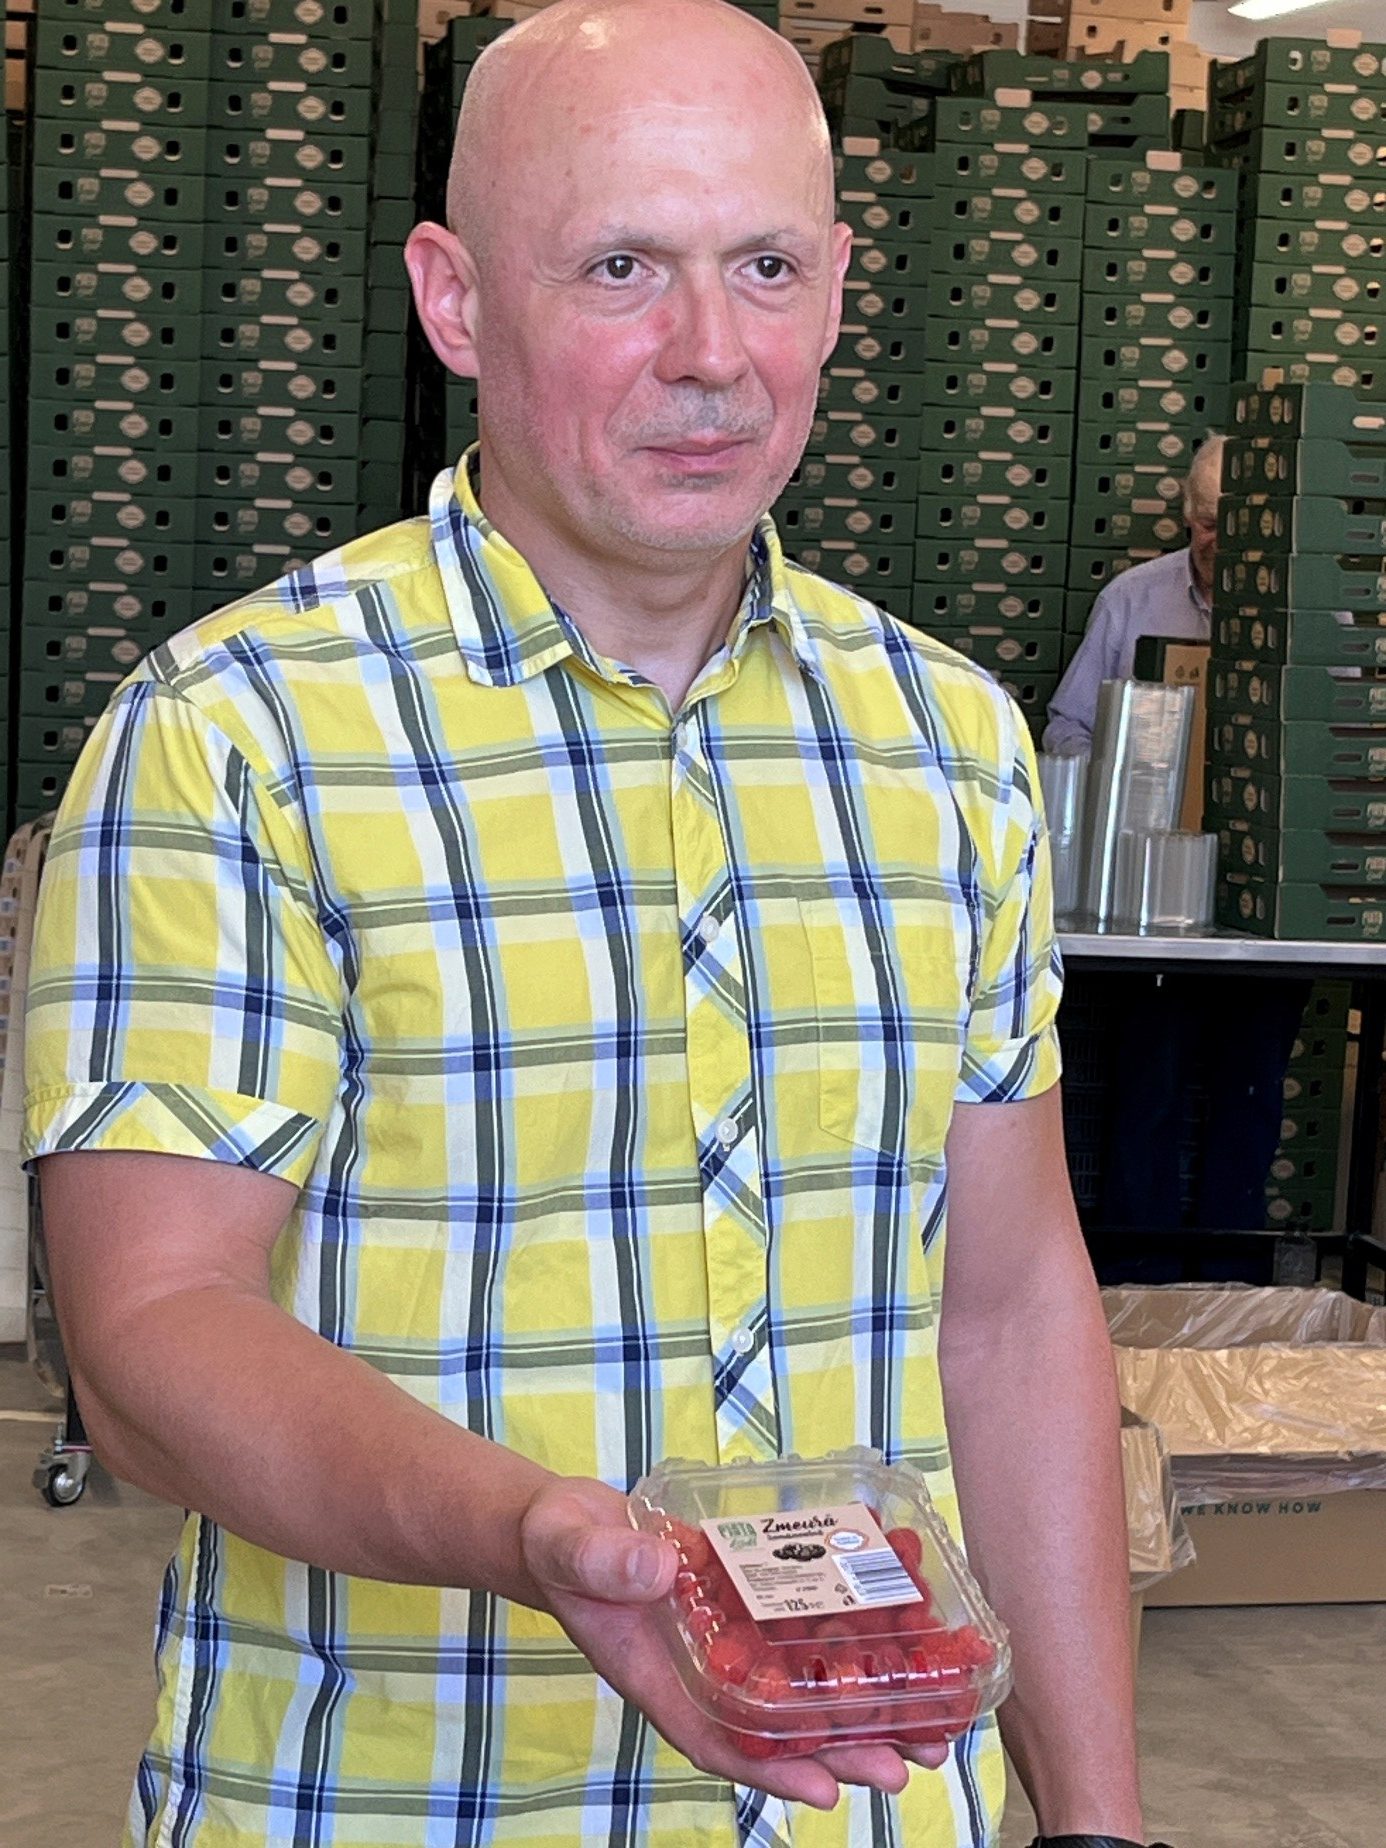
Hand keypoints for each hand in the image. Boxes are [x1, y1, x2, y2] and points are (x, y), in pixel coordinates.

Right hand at [519, 1475, 950, 1809]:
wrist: (571, 1521)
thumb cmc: (562, 1545)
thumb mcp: (571, 1547)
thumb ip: (605, 1560)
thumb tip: (659, 1567)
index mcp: (658, 1676)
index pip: (717, 1737)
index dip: (773, 1769)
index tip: (826, 1789)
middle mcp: (703, 1670)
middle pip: (777, 1725)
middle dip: (843, 1750)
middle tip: (910, 1765)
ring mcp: (729, 1639)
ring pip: (800, 1685)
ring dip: (860, 1709)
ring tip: (929, 1730)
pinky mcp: (746, 1602)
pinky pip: (799, 1628)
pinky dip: (843, 1640)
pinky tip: (895, 1639)